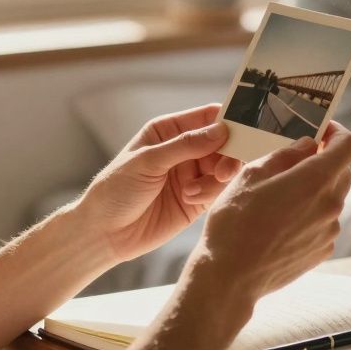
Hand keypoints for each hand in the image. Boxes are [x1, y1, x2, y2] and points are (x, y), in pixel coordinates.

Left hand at [78, 104, 242, 262]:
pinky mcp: (198, 199)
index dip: (228, 120)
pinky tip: (189, 198)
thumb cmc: (116, 189)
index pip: (208, 116)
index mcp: (169, 130)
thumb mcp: (147, 161)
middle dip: (229, 153)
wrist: (105, 233)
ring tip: (196, 190)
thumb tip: (222, 130)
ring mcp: (192, 174)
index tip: (245, 129)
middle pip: (224, 142)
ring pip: (224, 166)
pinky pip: (218, 189)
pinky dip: (210, 192)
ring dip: (218, 176)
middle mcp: (185, 149)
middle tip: (224, 170)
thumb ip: (185, 145)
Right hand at [192, 122, 350, 301]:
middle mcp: (330, 206)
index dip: (337, 132)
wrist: (230, 277)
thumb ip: (285, 155)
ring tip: (279, 196)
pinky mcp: (322, 251)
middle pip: (342, 170)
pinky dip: (310, 214)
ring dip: (314, 188)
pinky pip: (324, 222)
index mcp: (315, 180)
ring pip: (332, 197)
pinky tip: (280, 222)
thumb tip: (307, 144)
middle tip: (294, 160)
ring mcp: (329, 231)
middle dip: (323, 159)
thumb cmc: (235, 223)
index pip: (349, 145)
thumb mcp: (252, 175)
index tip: (319, 131)